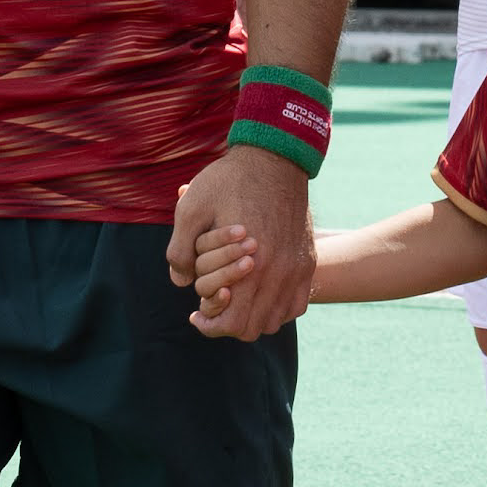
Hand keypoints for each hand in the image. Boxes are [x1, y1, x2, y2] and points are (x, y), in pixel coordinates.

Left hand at [173, 144, 316, 338]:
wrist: (274, 157)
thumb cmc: (229, 180)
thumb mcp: (192, 208)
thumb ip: (181, 250)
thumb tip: (179, 281)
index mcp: (249, 265)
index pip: (232, 322)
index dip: (210, 325)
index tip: (196, 314)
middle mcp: (278, 273)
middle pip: (253, 328)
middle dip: (228, 324)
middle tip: (212, 307)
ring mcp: (296, 269)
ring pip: (275, 320)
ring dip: (252, 318)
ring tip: (235, 301)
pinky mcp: (306, 261)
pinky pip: (296, 305)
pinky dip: (277, 308)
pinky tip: (259, 293)